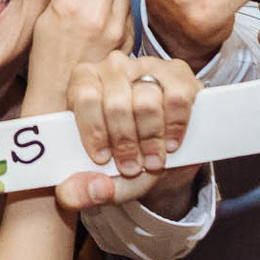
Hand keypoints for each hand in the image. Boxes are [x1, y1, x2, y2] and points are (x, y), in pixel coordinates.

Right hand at [24, 0, 130, 114]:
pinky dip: (120, 10)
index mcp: (65, 2)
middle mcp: (91, 12)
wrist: (62, 99)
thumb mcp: (46, 17)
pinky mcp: (128, 38)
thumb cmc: (48, 58)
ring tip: (99, 6)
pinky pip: (129, 8)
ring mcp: (113, 26)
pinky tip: (107, 25)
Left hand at [64, 52, 197, 184]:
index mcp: (85, 81)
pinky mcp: (178, 73)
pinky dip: (175, 126)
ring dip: (150, 139)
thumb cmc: (124, 155)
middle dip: (125, 143)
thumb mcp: (101, 178)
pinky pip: (176, 98)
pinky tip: (171, 144)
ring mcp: (147, 66)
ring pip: (146, 101)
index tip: (102, 159)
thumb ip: (81, 191)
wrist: (161, 149)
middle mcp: (114, 67)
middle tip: (132, 167)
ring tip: (153, 161)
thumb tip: (86, 192)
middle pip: (116, 104)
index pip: (85, 96)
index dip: (94, 131)